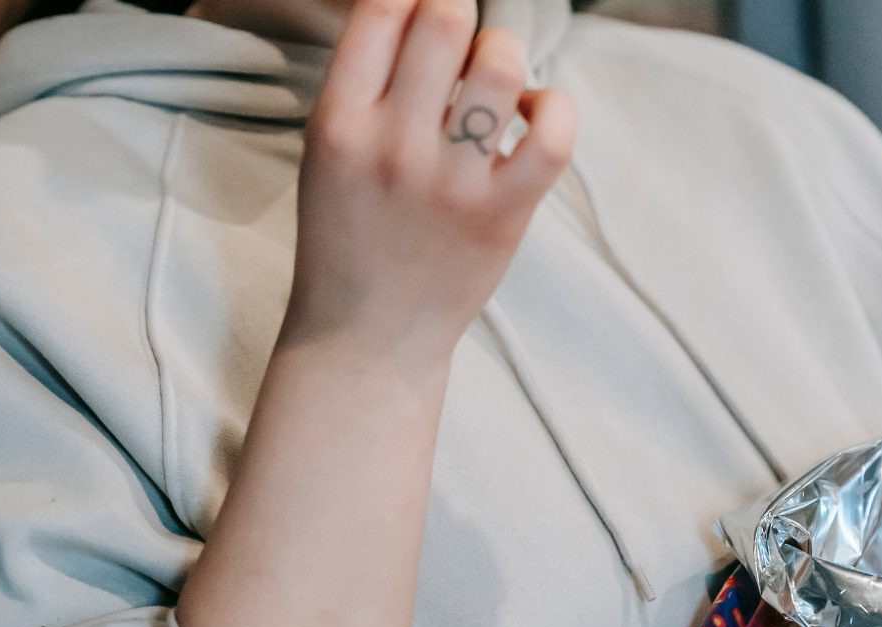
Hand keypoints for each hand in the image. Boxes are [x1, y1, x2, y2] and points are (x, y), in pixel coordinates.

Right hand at [279, 0, 576, 361]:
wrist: (366, 338)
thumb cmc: (348, 237)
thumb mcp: (327, 151)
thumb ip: (367, 83)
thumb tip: (424, 10)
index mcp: (337, 123)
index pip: (383, 8)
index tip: (422, 13)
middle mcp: (392, 147)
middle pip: (446, 19)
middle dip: (460, 15)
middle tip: (459, 44)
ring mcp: (450, 184)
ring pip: (502, 65)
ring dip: (505, 56)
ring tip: (493, 82)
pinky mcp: (502, 215)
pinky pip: (554, 133)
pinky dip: (553, 107)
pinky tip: (530, 116)